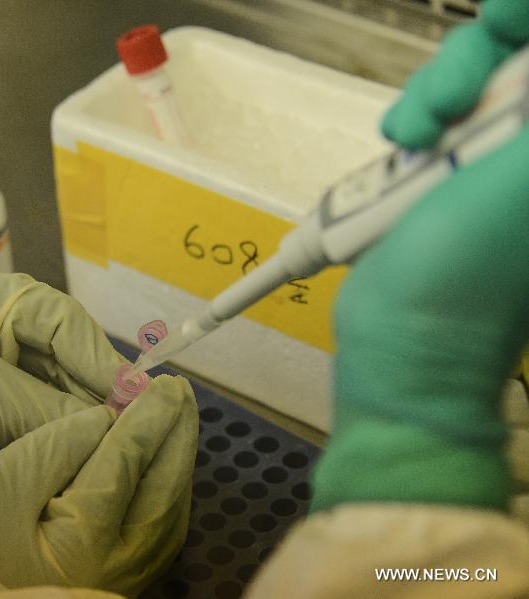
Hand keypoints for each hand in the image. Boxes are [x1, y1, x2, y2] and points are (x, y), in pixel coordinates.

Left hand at [0, 262, 126, 496]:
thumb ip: (49, 409)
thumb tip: (112, 425)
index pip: (59, 318)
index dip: (98, 356)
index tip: (132, 393)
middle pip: (59, 347)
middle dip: (92, 384)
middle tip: (130, 419)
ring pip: (49, 377)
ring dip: (78, 406)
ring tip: (114, 434)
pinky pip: (31, 401)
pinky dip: (55, 421)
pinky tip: (84, 439)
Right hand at [0, 373, 197, 596]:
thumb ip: (56, 446)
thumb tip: (105, 415)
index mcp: (84, 539)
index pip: (128, 463)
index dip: (149, 418)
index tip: (166, 383)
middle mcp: (114, 566)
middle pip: (163, 492)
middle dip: (176, 437)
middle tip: (182, 393)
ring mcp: (115, 578)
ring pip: (166, 516)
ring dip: (175, 465)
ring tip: (177, 421)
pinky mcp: (108, 580)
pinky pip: (154, 533)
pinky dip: (162, 494)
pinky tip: (159, 469)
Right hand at [312, 2, 528, 510]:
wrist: (400, 346)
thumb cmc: (461, 278)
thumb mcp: (518, 184)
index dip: (527, 24)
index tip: (502, 26)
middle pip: (521, 52)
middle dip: (477, 58)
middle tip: (451, 102)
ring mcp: (508, 159)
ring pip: (482, 70)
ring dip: (437, 90)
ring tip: (413, 140)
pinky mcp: (462, 167)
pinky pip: (446, 105)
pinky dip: (417, 114)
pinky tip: (402, 145)